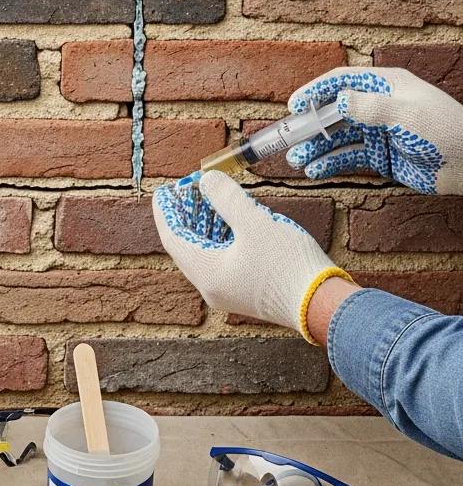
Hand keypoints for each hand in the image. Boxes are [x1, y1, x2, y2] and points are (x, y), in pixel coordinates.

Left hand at [152, 171, 350, 341]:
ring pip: (204, 255)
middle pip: (186, 247)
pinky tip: (231, 223)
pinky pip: (221, 263)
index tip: (163, 192)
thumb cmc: (288, 266)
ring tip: (207, 202)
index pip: (172, 238)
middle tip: (185, 193)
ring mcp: (226, 293)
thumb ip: (227, 199)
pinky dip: (220, 241)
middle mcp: (210, 287)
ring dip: (203, 228)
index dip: (166, 212)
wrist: (321, 304)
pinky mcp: (243, 293)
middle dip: (184, 218)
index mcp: (206, 273)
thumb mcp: (255, 223)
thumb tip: (206, 181)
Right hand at [286, 67, 462, 194]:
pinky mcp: (378, 156)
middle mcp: (377, 106)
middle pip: (334, 113)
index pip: (342, 82)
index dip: (315, 92)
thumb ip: (371, 107)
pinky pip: (347, 158)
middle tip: (288, 141)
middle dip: (309, 127)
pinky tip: (315, 171)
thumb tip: (338, 100)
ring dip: (315, 148)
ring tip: (297, 160)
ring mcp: (377, 132)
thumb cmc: (444, 131)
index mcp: (385, 86)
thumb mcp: (407, 114)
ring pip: (337, 138)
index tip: (293, 107)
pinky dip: (330, 164)